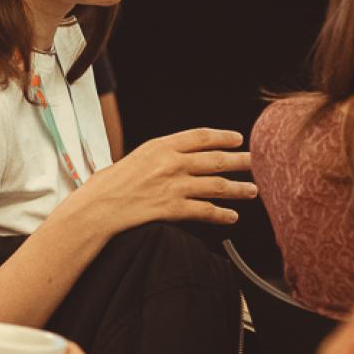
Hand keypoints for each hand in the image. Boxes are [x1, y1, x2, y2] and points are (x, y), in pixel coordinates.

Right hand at [75, 126, 253, 234]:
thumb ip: (159, 156)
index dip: (223, 137)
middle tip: (256, 162)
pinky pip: (205, 210)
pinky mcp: (172, 208)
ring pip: (216, 185)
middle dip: (239, 161)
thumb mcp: (135, 158)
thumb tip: (180, 158)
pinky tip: (232, 217)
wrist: (97, 207)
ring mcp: (173, 186)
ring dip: (238, 189)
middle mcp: (170, 163)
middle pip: (214, 160)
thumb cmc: (109, 184)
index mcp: (160, 146)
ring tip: (252, 191)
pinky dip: (221, 214)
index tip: (238, 139)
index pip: (200, 136)